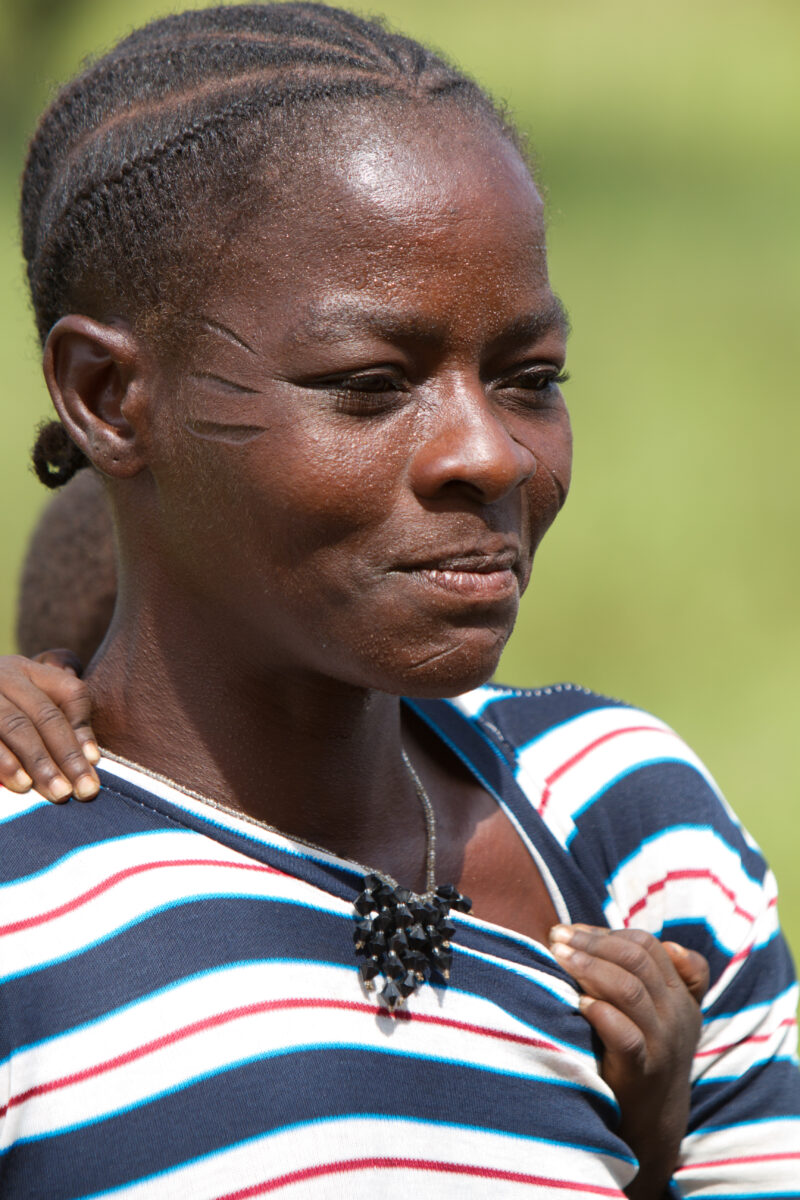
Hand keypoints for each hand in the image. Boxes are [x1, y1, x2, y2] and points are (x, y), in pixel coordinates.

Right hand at [0, 652, 99, 801]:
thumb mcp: (32, 696)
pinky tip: (21, 784)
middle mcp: (4, 677)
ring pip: (16, 727)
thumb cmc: (4, 706)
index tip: (95, 761)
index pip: (70, 692)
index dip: (83, 728)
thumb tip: (90, 753)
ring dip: (39, 763)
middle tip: (84, 790)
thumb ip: (64, 711)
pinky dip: (5, 763)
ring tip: (58, 791)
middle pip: (45, 715)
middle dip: (67, 755)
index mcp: (29, 671)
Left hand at [549, 923, 707, 1199]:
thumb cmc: (646, 1056)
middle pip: (637, 960)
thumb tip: (642, 938)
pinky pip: (626, 1036)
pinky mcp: (643, 1073)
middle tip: (556, 937)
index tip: (572, 930)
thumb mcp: (665, 1014)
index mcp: (680, 995)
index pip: (648, 945)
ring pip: (630, 990)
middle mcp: (676, 1015)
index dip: (607, 932)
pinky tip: (577, 1003)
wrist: (652, 1126)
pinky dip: (600, 1014)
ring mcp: (662, 1044)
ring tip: (557, 957)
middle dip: (592, 942)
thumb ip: (658, 976)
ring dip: (589, 967)